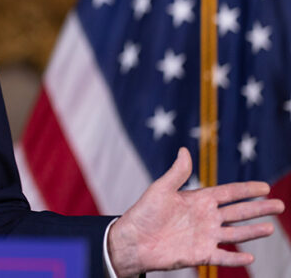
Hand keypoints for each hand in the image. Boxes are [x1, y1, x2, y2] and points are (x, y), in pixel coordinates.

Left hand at [107, 147, 284, 276]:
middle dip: (259, 209)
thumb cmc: (143, 213)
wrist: (132, 240)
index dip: (246, 190)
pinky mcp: (200, 254)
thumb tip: (184, 150)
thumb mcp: (160, 189)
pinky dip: (235, 258)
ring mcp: (205, 236)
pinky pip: (222, 256)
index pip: (229, 193)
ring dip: (252, 231)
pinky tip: (250, 257)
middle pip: (238, 212)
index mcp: (198, 200)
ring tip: (270, 228)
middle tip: (279, 205)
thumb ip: (177, 173)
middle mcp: (206, 218)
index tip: (265, 187)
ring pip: (235, 234)